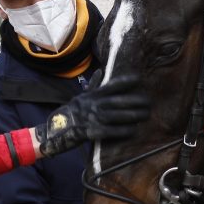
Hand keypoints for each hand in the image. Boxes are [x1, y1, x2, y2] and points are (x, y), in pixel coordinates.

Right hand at [35, 73, 149, 156]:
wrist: (55, 130)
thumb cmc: (70, 112)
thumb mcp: (80, 96)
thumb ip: (92, 85)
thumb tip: (100, 71)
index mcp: (91, 96)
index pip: (110, 86)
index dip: (124, 82)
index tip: (138, 79)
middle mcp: (92, 105)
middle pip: (117, 102)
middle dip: (134, 102)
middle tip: (149, 102)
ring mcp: (92, 118)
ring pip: (116, 116)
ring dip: (132, 116)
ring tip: (145, 115)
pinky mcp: (91, 132)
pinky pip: (110, 131)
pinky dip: (122, 131)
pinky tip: (133, 130)